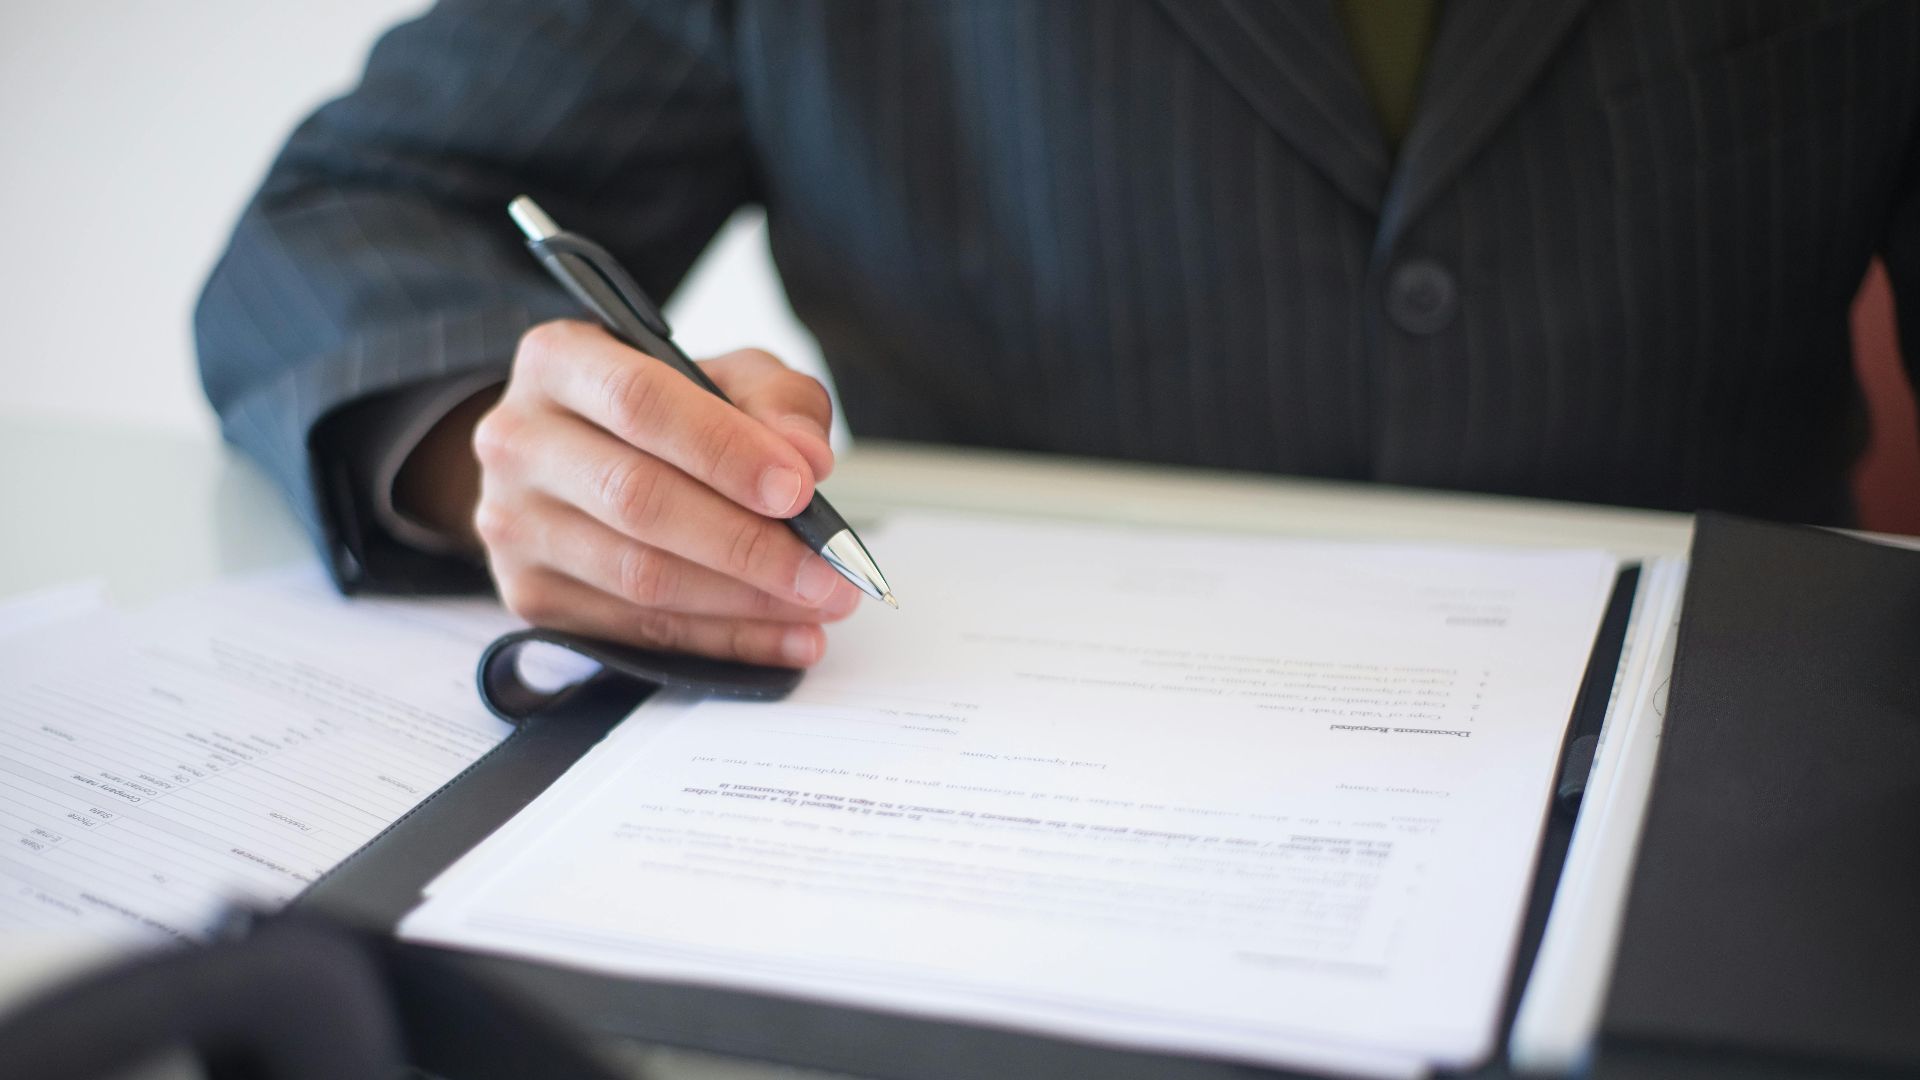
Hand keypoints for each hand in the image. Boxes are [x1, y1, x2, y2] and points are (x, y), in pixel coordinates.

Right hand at [470, 320, 860, 665]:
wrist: (579, 459)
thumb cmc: (664, 411)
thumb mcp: (727, 377)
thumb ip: (776, 401)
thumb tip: (808, 459)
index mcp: (559, 361)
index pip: (640, 402)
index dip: (726, 450)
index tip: (801, 489)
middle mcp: (518, 441)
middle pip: (638, 499)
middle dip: (748, 543)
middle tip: (828, 569)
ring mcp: (514, 526)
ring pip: (638, 576)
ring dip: (745, 601)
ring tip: (822, 603)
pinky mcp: (528, 596)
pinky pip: (638, 630)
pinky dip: (725, 639)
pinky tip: (787, 638)